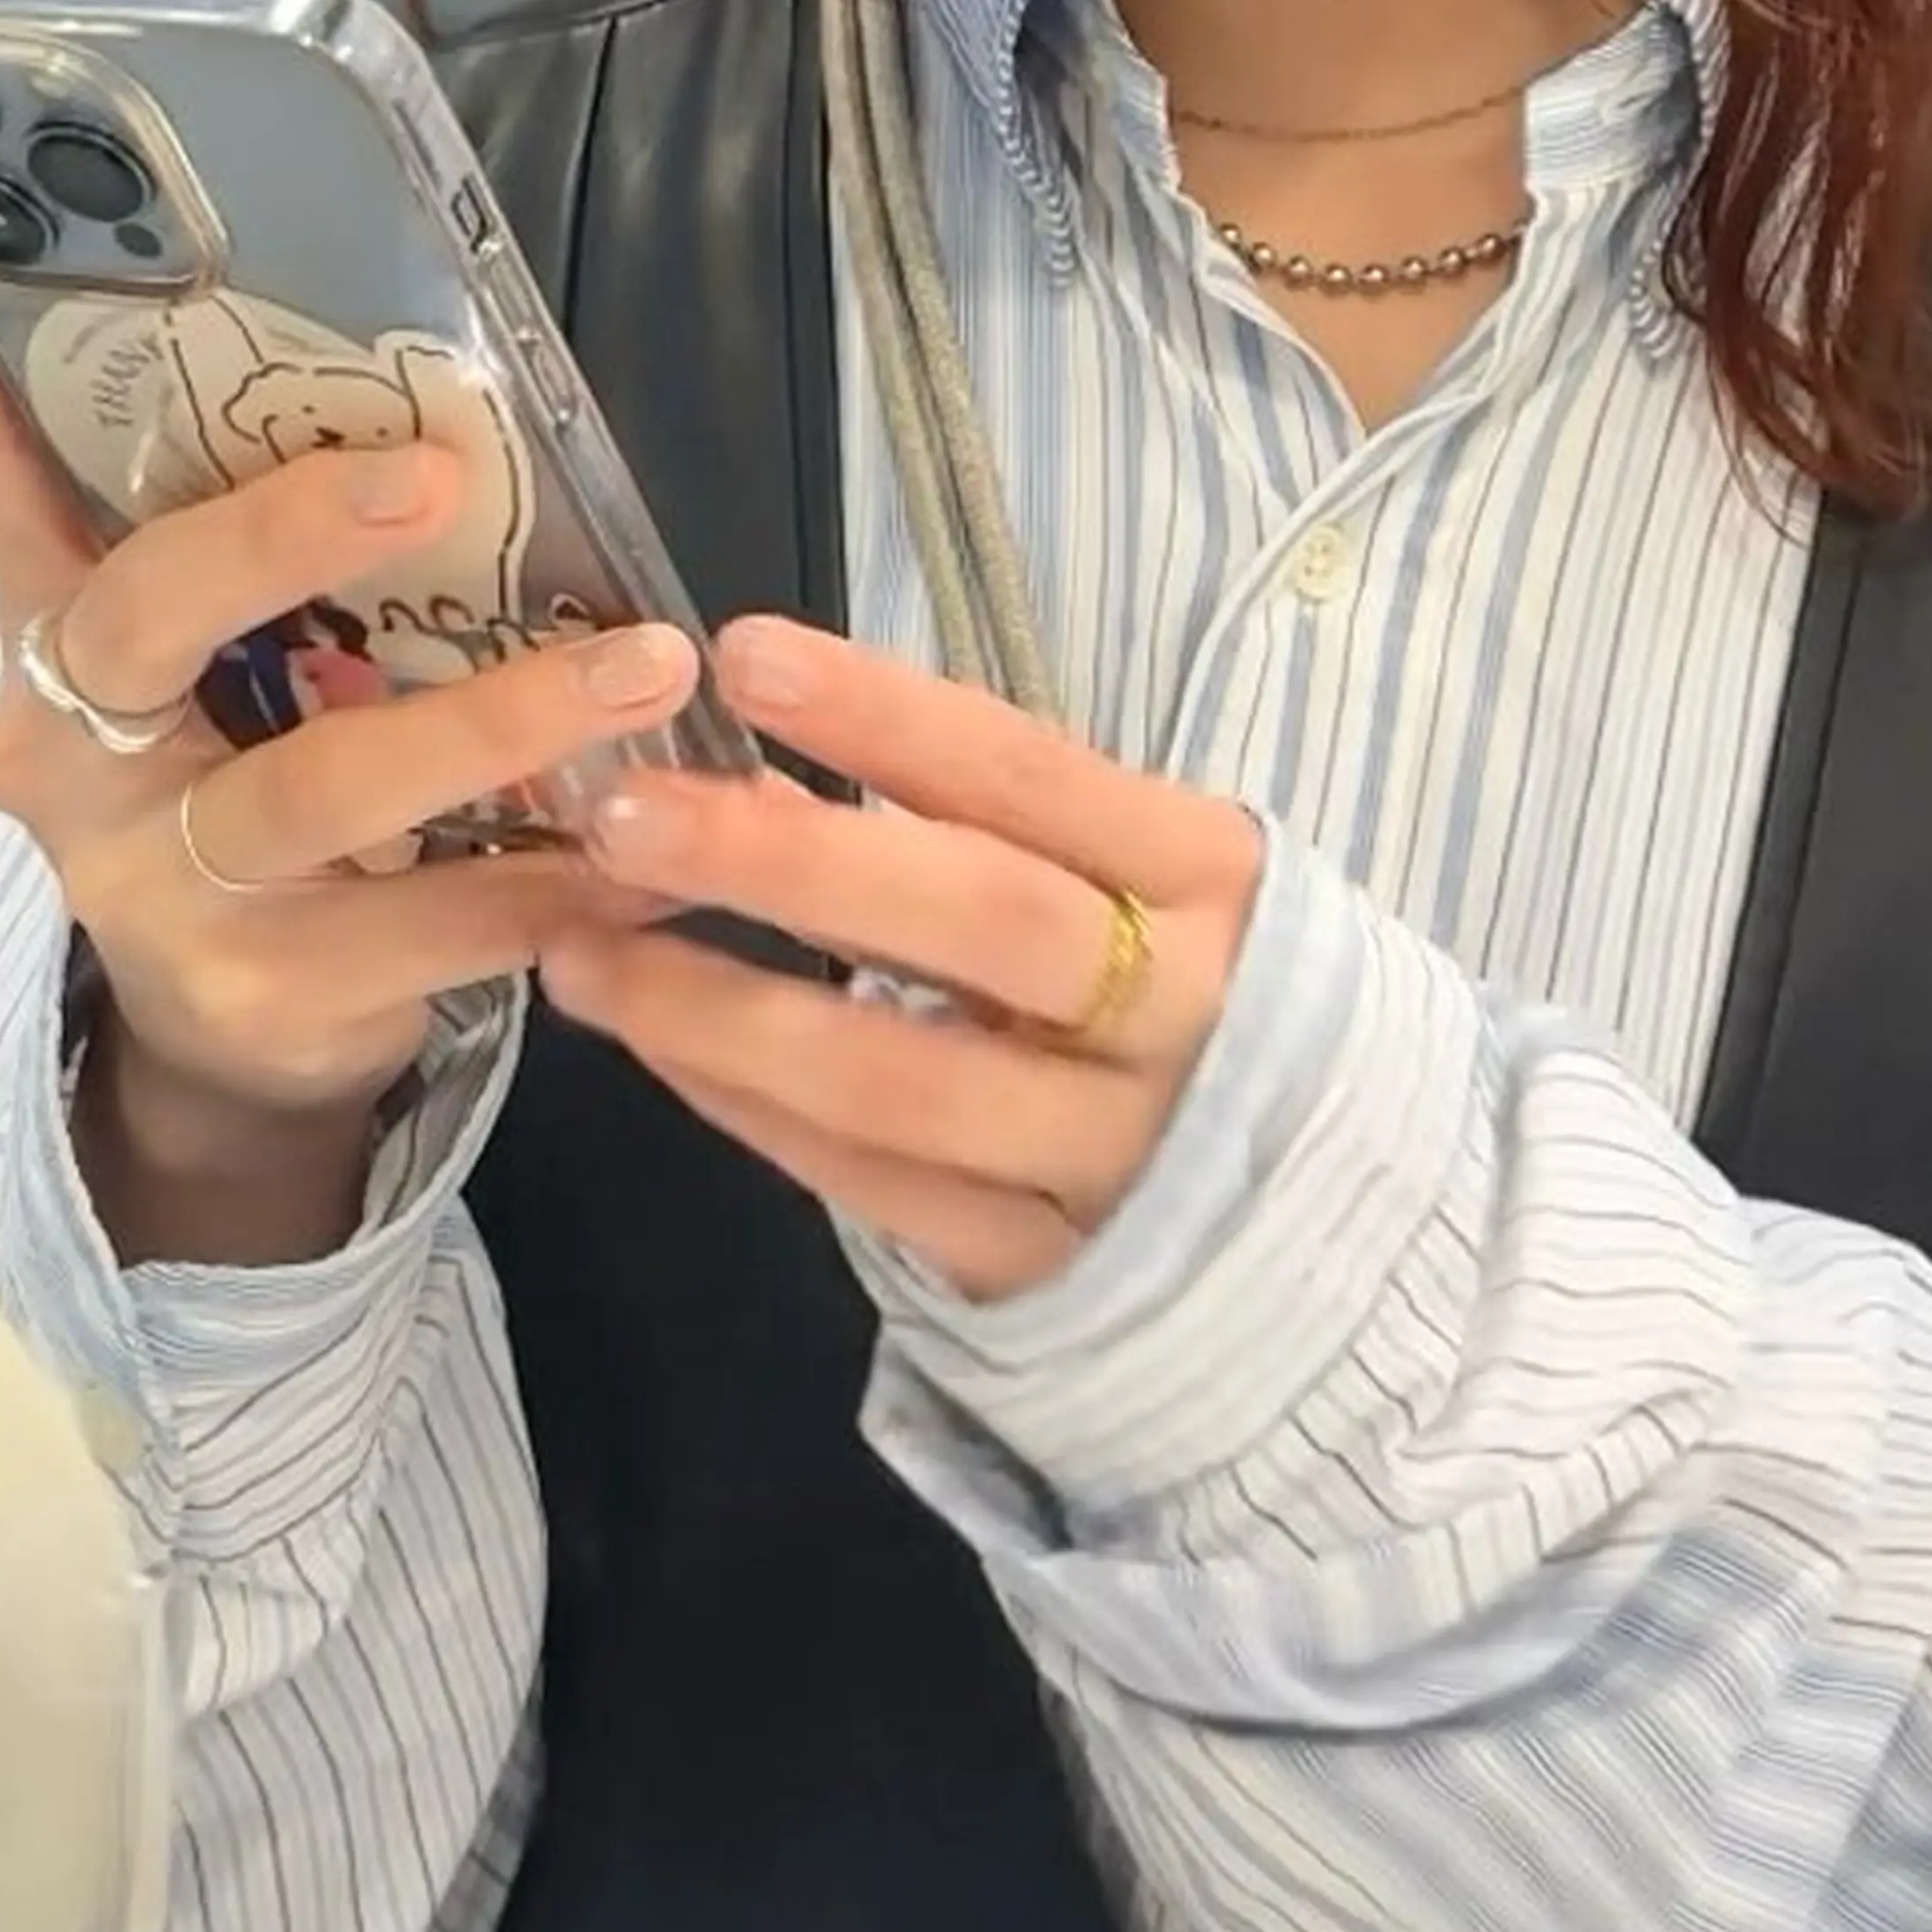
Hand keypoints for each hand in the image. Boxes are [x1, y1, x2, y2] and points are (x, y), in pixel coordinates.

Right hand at [0, 170, 688, 1151]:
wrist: (235, 1050)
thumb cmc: (248, 783)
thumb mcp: (237, 661)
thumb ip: (280, 548)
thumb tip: (433, 387)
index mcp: (60, 630)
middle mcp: (74, 747)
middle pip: (146, 613)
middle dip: (286, 530)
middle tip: (433, 469)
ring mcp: (154, 881)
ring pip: (322, 783)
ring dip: (501, 720)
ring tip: (646, 663)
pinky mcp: (259, 993)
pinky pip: (421, 925)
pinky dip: (550, 882)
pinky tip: (648, 852)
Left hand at [540, 613, 1263, 1300]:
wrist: (1351, 1219)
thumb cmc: (1206, 992)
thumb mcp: (1154, 881)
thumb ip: (1001, 826)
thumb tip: (769, 760)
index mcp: (1208, 879)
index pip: (1035, 776)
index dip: (889, 718)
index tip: (746, 656)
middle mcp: (1170, 1014)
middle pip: (974, 922)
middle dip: (788, 861)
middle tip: (625, 812)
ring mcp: (1112, 1157)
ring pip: (900, 1084)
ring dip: (719, 1012)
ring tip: (580, 950)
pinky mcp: (1049, 1275)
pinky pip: (876, 1190)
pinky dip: (754, 1114)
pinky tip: (660, 1046)